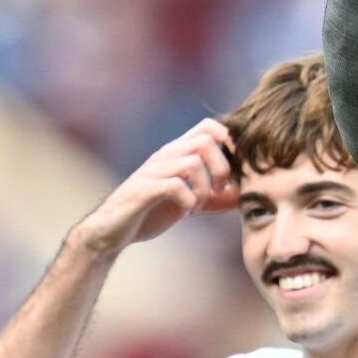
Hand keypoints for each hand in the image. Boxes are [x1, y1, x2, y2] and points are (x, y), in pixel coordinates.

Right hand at [70, 119, 238, 255]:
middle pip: (206, 140)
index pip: (207, 126)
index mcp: (177, 154)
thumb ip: (217, 197)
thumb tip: (247, 193)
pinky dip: (188, 200)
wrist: (111, 231)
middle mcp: (165, 157)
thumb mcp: (190, 202)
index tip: (235, 169)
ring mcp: (152, 172)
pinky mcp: (142, 191)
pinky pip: (174, 186)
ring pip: (193, 162)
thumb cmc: (151, 212)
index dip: (229, 142)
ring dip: (205, 187)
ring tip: (199, 205)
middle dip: (222, 167)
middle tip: (219, 191)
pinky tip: (185, 211)